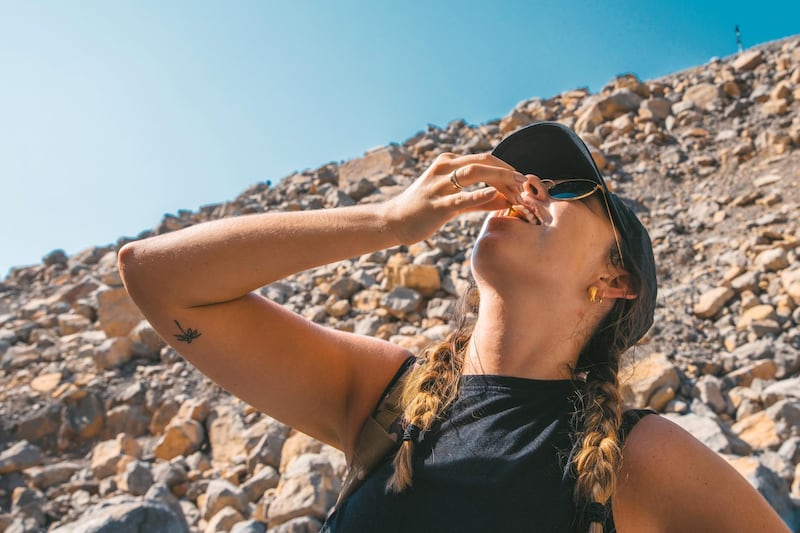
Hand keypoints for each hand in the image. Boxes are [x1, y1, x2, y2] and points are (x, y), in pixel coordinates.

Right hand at [382, 152, 524, 243]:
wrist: (393, 221)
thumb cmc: (424, 212)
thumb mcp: (453, 203)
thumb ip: (479, 201)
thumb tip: (505, 201)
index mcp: (448, 163)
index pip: (484, 159)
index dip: (507, 168)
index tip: (524, 181)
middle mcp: (443, 169)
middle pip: (482, 161)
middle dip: (508, 171)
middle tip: (527, 183)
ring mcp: (438, 185)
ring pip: (473, 173)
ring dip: (499, 178)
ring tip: (518, 189)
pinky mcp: (435, 205)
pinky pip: (460, 198)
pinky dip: (479, 195)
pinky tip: (497, 196)